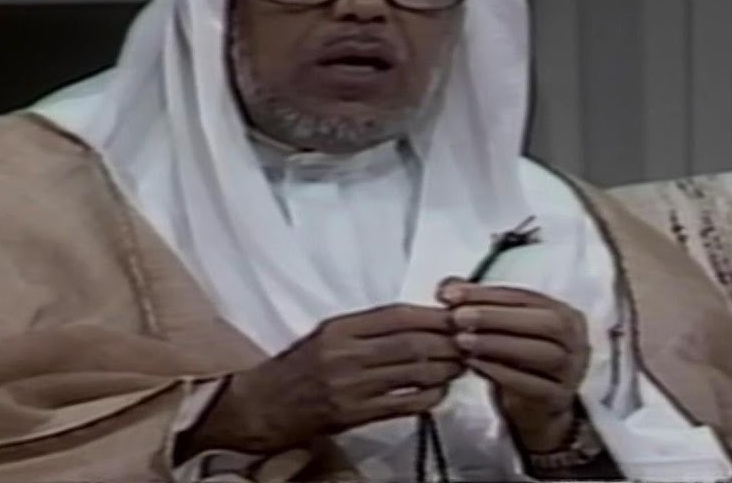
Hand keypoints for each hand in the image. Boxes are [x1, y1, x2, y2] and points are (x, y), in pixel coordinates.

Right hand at [192, 303, 463, 454]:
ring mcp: (350, 387)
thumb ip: (370, 327)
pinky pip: (404, 405)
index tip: (456, 317)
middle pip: (412, 343)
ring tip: (459, 366)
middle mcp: (345, 354)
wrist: (263, 406)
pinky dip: (429, 398)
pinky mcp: (354, 416)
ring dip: (445, 370)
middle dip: (448, 344)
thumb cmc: (300, 367)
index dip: (433, 316)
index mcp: (340, 327)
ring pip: (413, 374)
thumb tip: (421, 320)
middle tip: (468, 343)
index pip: (398, 315)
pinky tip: (439, 393)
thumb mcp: (329, 334)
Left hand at [436, 280, 589, 451]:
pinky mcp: (558, 398)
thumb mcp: (501, 330)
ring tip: (463, 341)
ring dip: (498, 344)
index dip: (487, 294)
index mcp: (564, 314)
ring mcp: (572, 370)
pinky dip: (501, 372)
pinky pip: (533, 384)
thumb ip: (477, 305)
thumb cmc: (518, 361)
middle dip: (497, 317)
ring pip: (541, 353)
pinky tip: (474, 365)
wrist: (536, 410)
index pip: (525, 297)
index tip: (451, 295)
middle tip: (458, 317)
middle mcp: (576, 339)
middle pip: (543, 322)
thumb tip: (446, 289)